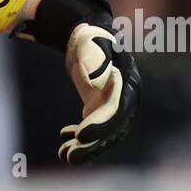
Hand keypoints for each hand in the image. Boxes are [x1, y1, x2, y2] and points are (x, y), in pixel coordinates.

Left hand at [21, 0, 140, 163]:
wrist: (86, 33)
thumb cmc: (90, 36)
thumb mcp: (90, 43)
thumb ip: (94, 59)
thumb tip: (96, 81)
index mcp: (127, 84)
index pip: (117, 112)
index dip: (101, 127)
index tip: (81, 136)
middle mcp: (124, 98)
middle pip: (112, 130)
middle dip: (91, 146)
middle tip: (68, 156)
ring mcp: (112, 104)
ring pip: (103, 134)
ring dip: (85, 147)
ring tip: (63, 155)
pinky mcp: (100, 106)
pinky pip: (93, 127)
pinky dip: (79, 135)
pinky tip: (63, 136)